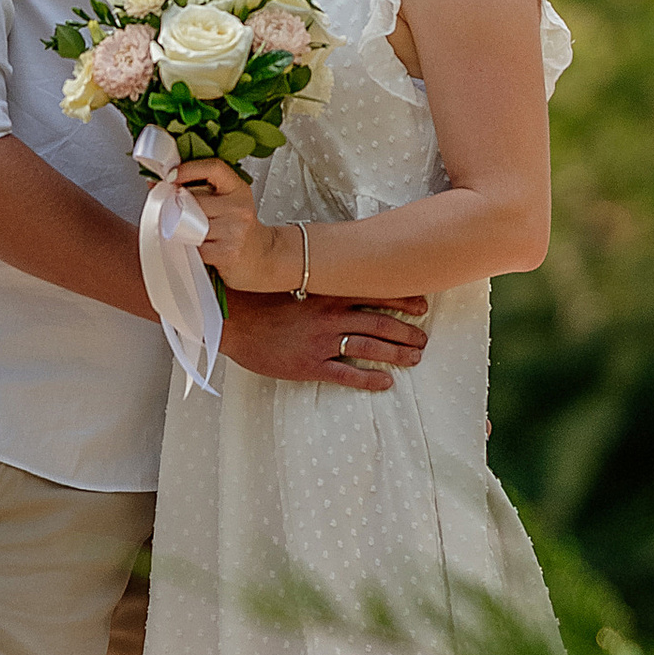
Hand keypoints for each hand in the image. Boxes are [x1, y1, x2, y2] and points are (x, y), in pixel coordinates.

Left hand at [173, 156, 285, 290]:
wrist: (264, 257)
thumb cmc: (240, 229)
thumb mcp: (229, 201)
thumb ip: (202, 189)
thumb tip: (161, 181)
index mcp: (238, 189)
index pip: (214, 168)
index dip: (189, 169)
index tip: (171, 175)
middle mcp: (239, 208)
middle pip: (194, 199)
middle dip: (177, 204)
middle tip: (170, 209)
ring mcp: (234, 231)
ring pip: (191, 224)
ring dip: (180, 228)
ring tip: (185, 229)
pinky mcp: (226, 253)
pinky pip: (194, 246)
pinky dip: (188, 247)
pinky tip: (195, 246)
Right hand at [220, 287, 429, 391]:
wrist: (229, 318)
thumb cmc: (258, 298)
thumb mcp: (291, 279)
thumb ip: (317, 279)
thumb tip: (338, 271)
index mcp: (327, 293)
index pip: (375, 292)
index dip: (402, 299)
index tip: (421, 304)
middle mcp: (330, 316)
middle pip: (380, 322)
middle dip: (407, 331)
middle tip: (423, 337)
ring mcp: (321, 342)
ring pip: (371, 347)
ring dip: (397, 353)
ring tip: (414, 357)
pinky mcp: (310, 365)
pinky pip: (347, 374)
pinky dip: (370, 379)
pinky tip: (386, 382)